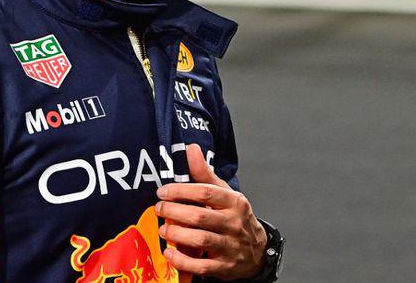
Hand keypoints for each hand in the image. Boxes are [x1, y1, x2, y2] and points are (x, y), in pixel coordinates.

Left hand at [156, 144, 267, 279]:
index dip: (181, 191)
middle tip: (159, 209)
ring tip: (162, 230)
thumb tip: (191, 148)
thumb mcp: (225, 193)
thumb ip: (205, 174)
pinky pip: (201, 266)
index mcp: (234, 202)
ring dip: (177, 234)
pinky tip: (169, 253)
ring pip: (201, 240)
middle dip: (174, 212)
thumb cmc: (234, 217)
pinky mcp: (225, 267)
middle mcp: (234, 223)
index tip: (163, 192)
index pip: (206, 192)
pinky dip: (182, 261)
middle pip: (200, 216)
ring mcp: (231, 246)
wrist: (257, 251)